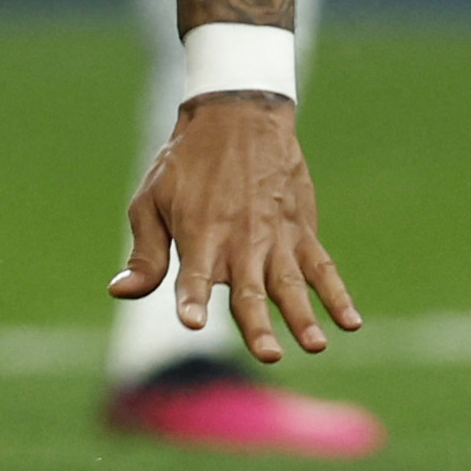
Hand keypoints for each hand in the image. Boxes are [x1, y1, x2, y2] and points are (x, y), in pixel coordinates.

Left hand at [113, 88, 358, 363]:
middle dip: (257, 324)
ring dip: (303, 316)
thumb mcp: (151, 201)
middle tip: (268, 355)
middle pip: (249, 290)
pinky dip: (337, 294)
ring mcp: (275, 237)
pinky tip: (351, 322)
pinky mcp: (301, 231)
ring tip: (315, 345)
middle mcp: (239, 240)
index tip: (192, 322)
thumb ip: (146, 254)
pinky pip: (323, 267)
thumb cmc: (184, 165)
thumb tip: (119, 293)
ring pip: (289, 284)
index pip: (194, 275)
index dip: (193, 298)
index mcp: (199, 234)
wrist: (238, 115)